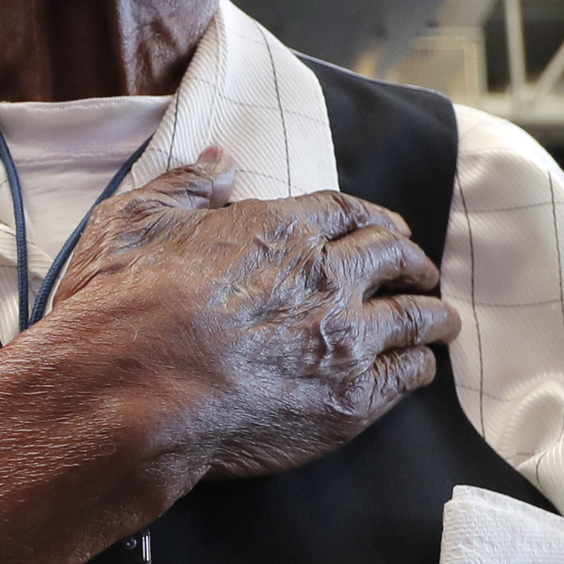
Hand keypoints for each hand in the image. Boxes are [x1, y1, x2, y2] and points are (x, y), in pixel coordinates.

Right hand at [47, 149, 460, 483]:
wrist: (130, 393)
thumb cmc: (121, 308)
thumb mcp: (135, 220)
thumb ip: (186, 186)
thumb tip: (221, 163)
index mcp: (280, 228)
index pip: (347, 211)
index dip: (372, 218)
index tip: (387, 227)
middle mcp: (326, 277)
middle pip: (392, 257)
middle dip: (411, 260)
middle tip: (420, 269)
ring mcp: (344, 340)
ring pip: (413, 318)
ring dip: (432, 315)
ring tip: (442, 320)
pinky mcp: (348, 400)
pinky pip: (406, 375)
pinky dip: (418, 366)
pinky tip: (419, 368)